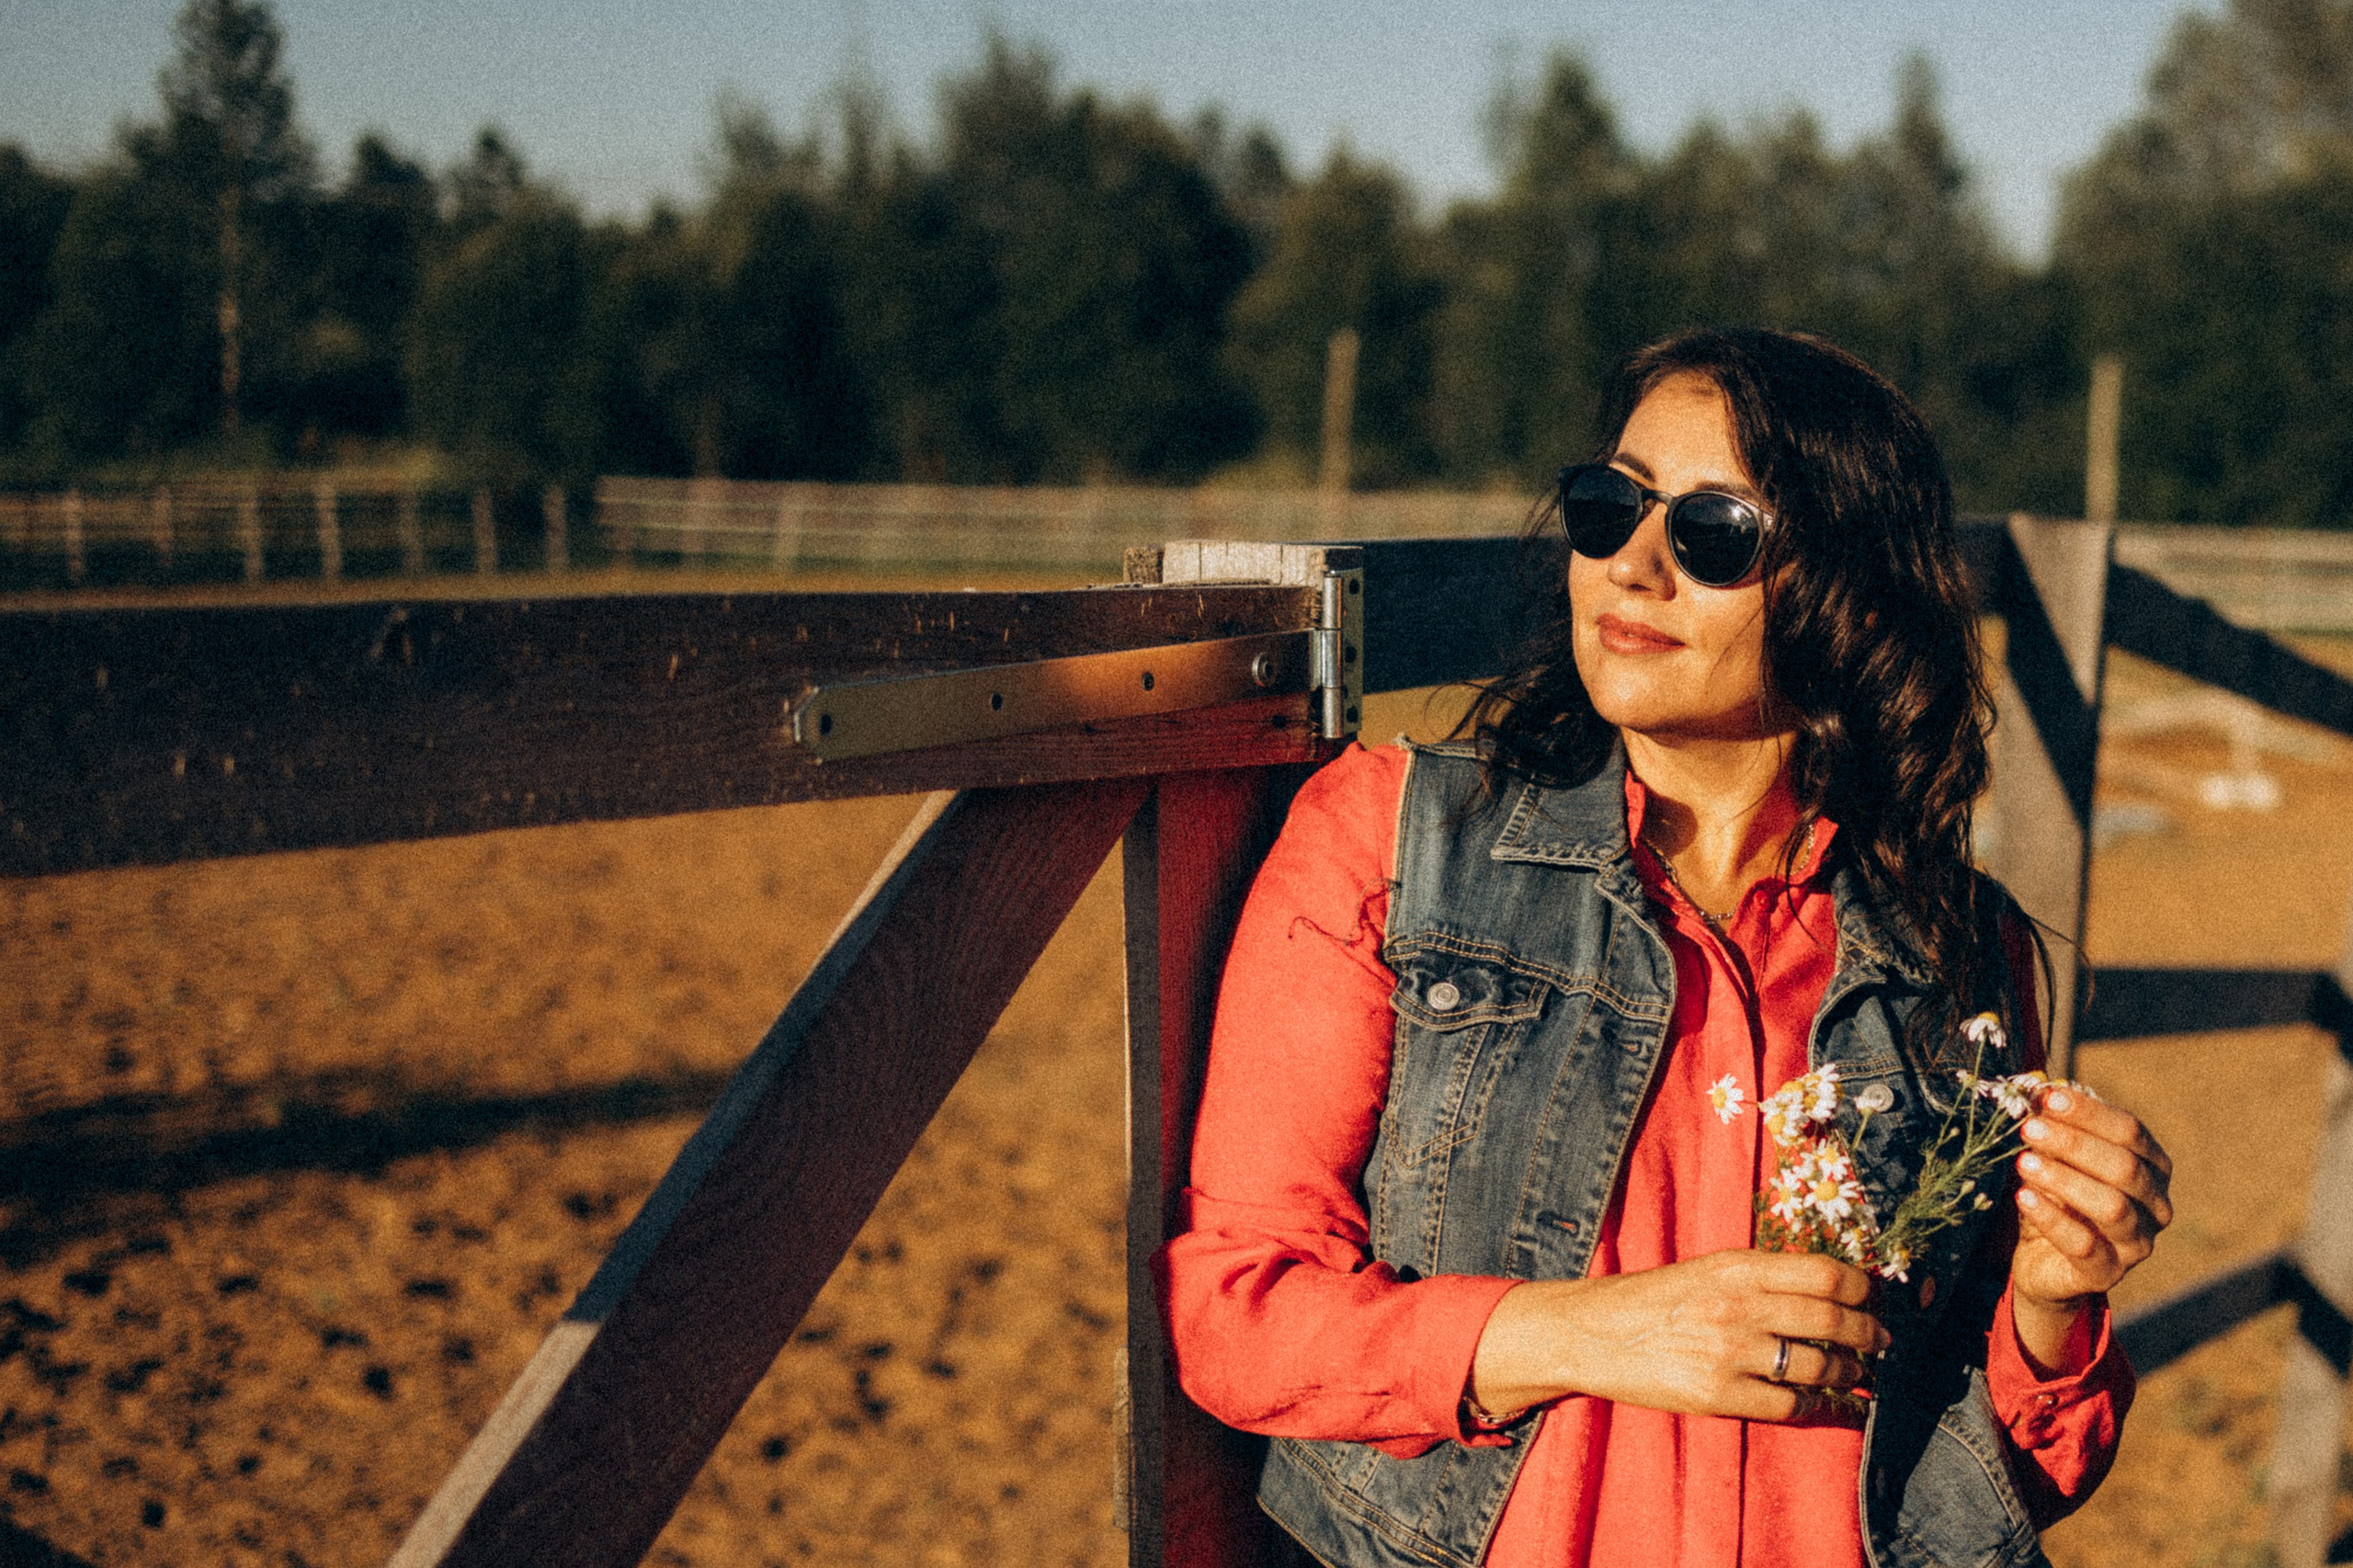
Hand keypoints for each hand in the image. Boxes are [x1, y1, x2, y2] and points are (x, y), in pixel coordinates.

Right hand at [1468, 1249, 1888, 1423]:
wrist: (1589, 1333)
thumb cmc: (1649, 1300)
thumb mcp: (1705, 1270)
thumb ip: (1759, 1277)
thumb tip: (1825, 1290)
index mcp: (1737, 1266)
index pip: (1825, 1273)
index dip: (1861, 1290)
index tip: (1871, 1300)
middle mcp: (1739, 1305)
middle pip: (1833, 1321)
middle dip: (1870, 1336)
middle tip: (1881, 1344)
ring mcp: (1729, 1352)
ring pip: (1818, 1367)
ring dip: (1848, 1375)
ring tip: (1855, 1376)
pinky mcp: (1717, 1394)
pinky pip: (1789, 1406)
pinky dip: (1816, 1408)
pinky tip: (1822, 1404)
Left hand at [2009, 1086, 2172, 1358]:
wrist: (2044, 1261)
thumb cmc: (2057, 1198)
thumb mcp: (2055, 1160)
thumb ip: (2054, 1131)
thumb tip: (2039, 1094)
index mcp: (2152, 1168)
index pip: (2130, 1131)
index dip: (2089, 1113)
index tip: (2047, 1098)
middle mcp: (2156, 1205)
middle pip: (2124, 1167)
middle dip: (2075, 1144)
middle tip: (2029, 1128)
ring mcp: (2138, 1243)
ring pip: (2112, 1206)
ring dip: (2065, 1180)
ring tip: (2024, 1162)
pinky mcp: (2110, 1274)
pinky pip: (2084, 1246)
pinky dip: (2052, 1218)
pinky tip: (2024, 1197)